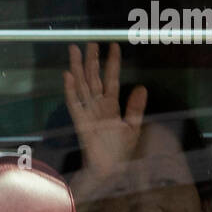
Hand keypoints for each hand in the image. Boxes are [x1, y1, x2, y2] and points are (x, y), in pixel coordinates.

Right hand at [63, 43, 145, 177]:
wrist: (111, 170)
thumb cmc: (120, 150)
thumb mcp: (133, 126)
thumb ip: (136, 106)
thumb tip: (142, 86)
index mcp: (111, 105)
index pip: (111, 79)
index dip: (112, 63)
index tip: (115, 47)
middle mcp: (98, 106)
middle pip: (93, 78)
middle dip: (92, 60)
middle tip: (90, 41)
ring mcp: (88, 112)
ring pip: (82, 85)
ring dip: (78, 68)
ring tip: (75, 50)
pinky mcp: (81, 122)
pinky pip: (74, 104)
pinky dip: (71, 90)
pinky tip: (68, 76)